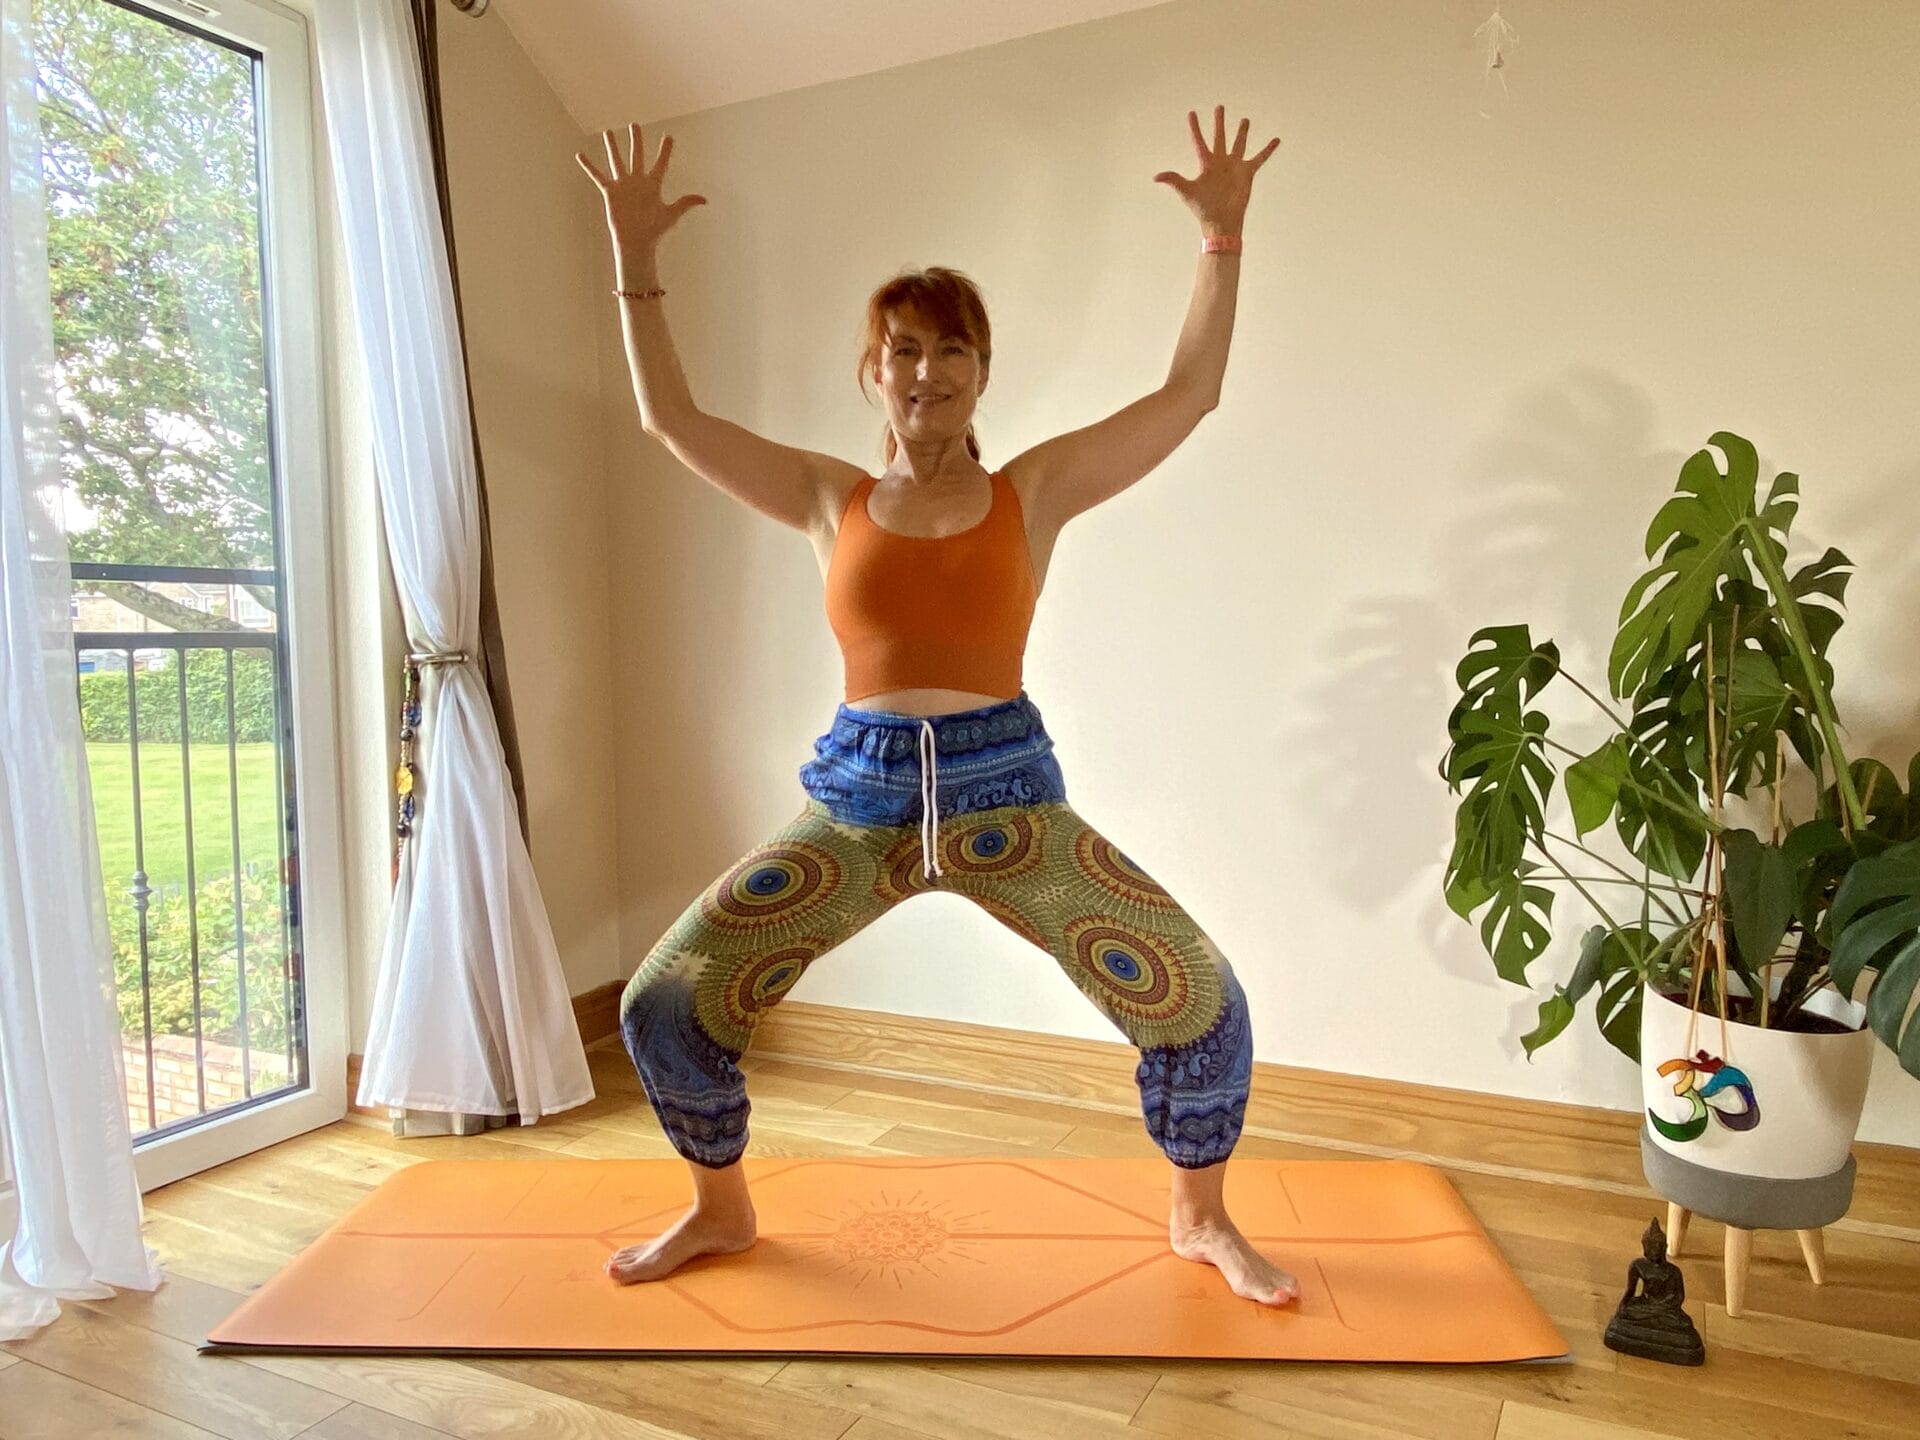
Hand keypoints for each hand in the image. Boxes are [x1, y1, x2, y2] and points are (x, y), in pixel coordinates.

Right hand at [575, 123, 705, 254]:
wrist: (636, 241)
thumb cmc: (654, 231)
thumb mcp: (672, 214)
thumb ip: (685, 203)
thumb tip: (704, 199)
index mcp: (653, 185)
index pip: (661, 163)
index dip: (665, 151)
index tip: (669, 137)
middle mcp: (638, 181)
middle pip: (637, 155)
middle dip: (636, 140)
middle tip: (635, 124)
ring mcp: (623, 185)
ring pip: (616, 160)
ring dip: (612, 146)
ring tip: (608, 132)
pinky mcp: (610, 191)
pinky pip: (597, 176)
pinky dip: (588, 166)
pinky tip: (580, 155)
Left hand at [1154, 105, 1278, 236]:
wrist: (1221, 221)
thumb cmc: (1203, 208)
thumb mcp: (1187, 191)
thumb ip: (1174, 180)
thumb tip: (1155, 176)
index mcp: (1206, 164)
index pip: (1199, 141)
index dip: (1195, 128)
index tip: (1191, 113)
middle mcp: (1220, 162)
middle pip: (1219, 137)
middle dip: (1219, 122)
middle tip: (1219, 107)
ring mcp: (1234, 167)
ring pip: (1238, 144)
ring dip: (1241, 132)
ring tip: (1244, 119)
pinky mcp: (1247, 173)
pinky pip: (1259, 158)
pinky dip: (1268, 150)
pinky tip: (1276, 140)